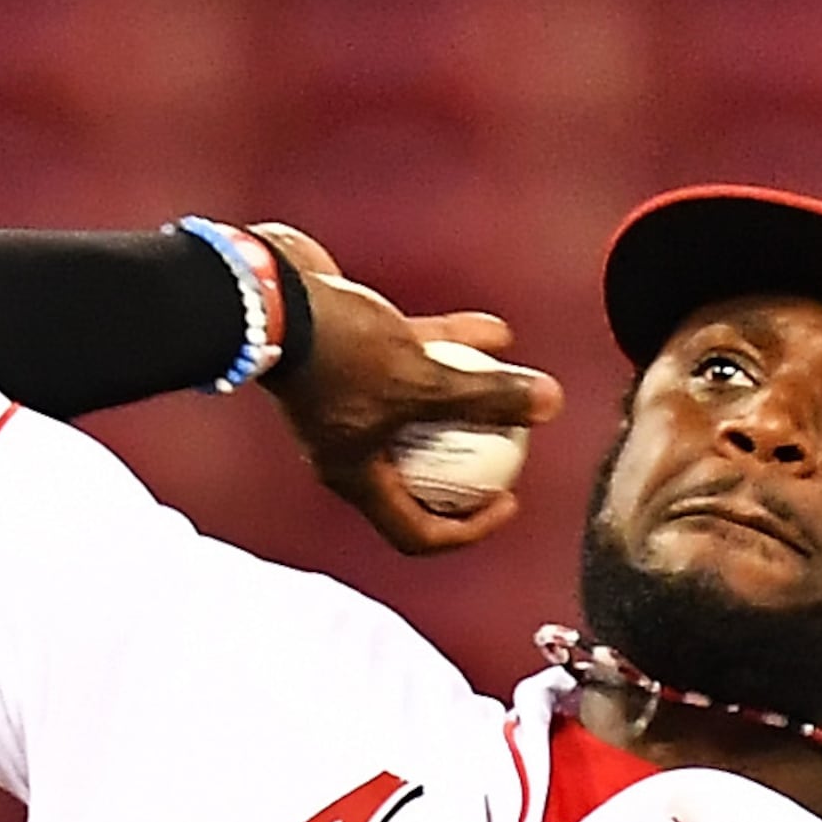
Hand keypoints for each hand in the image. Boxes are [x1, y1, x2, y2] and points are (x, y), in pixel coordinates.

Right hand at [265, 224, 558, 554]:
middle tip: (516, 452)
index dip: (468, 529)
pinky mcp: (350, 353)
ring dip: (471, 400)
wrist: (270, 289)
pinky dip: (451, 351)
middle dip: (474, 464)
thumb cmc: (339, 348)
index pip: (417, 532)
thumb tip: (551, 404)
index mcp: (355, 477)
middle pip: (424, 475)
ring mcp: (346, 400)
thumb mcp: (420, 378)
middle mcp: (348, 447)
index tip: (507, 502)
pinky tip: (497, 334)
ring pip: (421, 413)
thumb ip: (486, 396)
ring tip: (516, 384)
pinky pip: (409, 363)